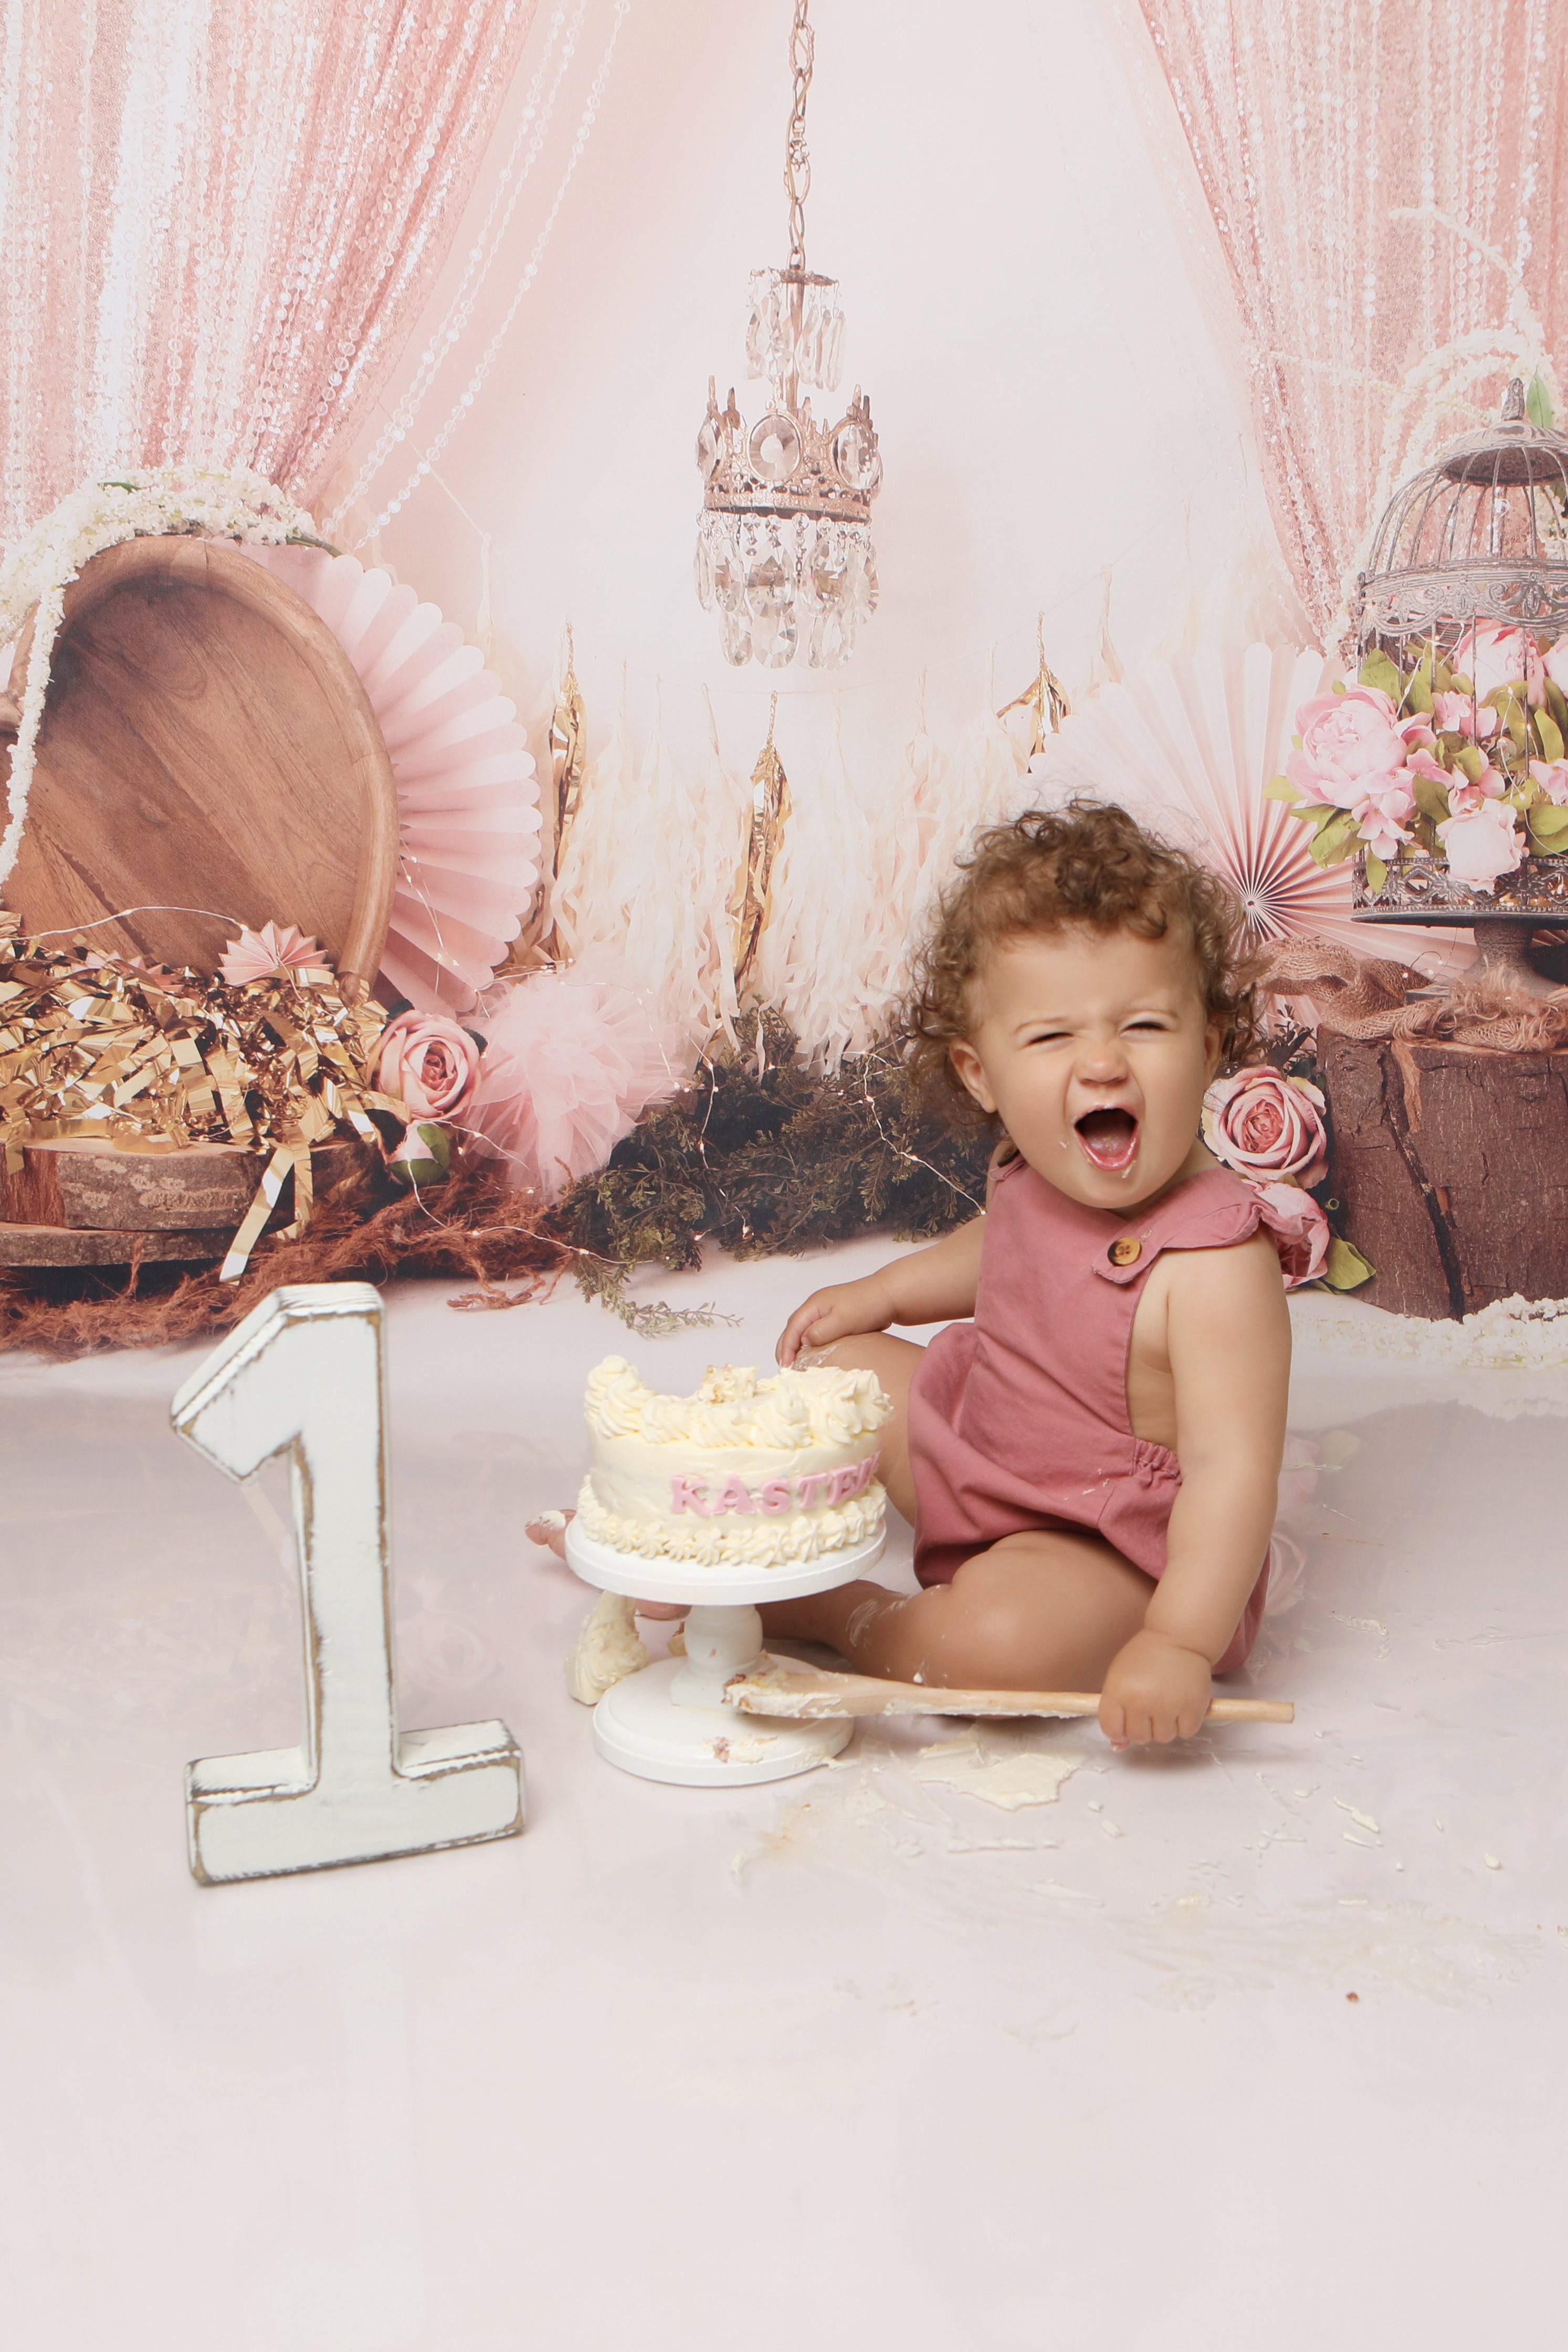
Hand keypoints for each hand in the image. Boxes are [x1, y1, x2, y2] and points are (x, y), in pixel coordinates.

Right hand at [777, 1272, 896, 1365]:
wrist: (890, 1295)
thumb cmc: (868, 1305)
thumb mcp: (843, 1320)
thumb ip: (821, 1331)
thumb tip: (802, 1342)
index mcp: (814, 1305)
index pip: (792, 1328)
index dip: (786, 1348)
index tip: (785, 1367)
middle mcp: (816, 1308)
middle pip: (794, 1330)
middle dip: (786, 1349)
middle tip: (786, 1371)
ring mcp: (826, 1313)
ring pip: (804, 1332)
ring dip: (797, 1349)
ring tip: (796, 1368)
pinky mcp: (836, 1320)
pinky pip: (817, 1335)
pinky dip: (811, 1347)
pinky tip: (814, 1359)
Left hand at [1098, 1628, 1211, 1746]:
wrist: (1179, 1638)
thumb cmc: (1146, 1657)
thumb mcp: (1121, 1678)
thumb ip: (1116, 1711)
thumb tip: (1118, 1747)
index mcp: (1118, 1691)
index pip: (1111, 1729)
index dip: (1119, 1730)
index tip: (1126, 1722)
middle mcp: (1141, 1700)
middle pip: (1138, 1737)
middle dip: (1143, 1727)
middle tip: (1150, 1706)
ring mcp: (1168, 1704)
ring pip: (1163, 1737)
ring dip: (1165, 1725)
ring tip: (1167, 1702)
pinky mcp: (1192, 1707)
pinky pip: (1186, 1732)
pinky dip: (1185, 1723)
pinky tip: (1182, 1703)